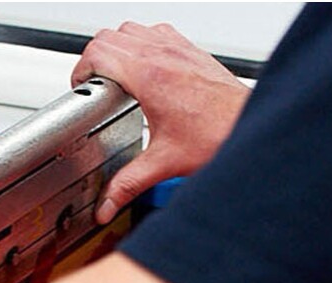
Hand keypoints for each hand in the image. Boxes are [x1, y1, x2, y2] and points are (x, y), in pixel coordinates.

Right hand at [72, 22, 250, 222]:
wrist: (250, 127)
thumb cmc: (219, 135)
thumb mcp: (163, 163)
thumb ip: (128, 184)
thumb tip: (106, 205)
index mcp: (150, 76)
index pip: (98, 52)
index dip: (81, 71)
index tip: (82, 89)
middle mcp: (164, 55)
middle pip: (110, 36)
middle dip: (94, 59)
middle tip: (95, 85)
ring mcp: (179, 49)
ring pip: (132, 28)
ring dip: (118, 47)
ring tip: (117, 76)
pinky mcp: (191, 51)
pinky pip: (157, 31)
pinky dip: (143, 44)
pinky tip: (146, 71)